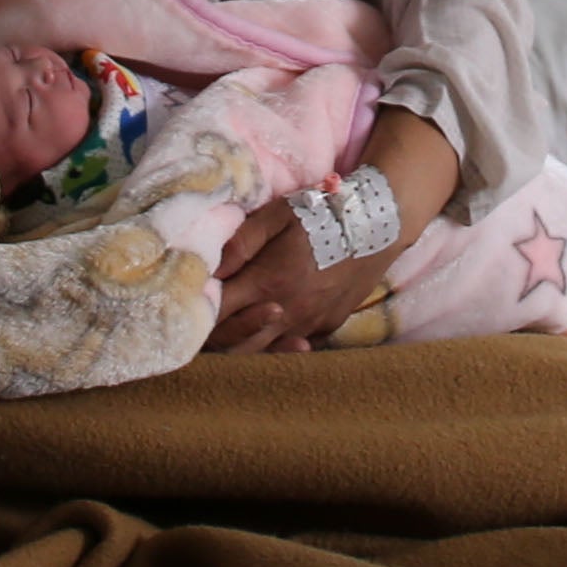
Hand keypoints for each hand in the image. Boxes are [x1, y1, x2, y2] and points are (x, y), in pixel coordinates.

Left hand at [203, 201, 370, 353]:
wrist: (379, 225)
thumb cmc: (323, 214)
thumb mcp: (278, 215)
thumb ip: (240, 243)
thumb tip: (208, 268)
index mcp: (268, 282)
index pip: (217, 312)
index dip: (197, 310)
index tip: (187, 298)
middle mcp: (286, 312)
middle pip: (234, 343)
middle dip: (211, 334)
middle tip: (200, 318)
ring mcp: (308, 325)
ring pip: (261, 352)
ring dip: (240, 343)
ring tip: (228, 327)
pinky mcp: (325, 328)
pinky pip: (289, 347)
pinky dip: (272, 344)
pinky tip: (266, 328)